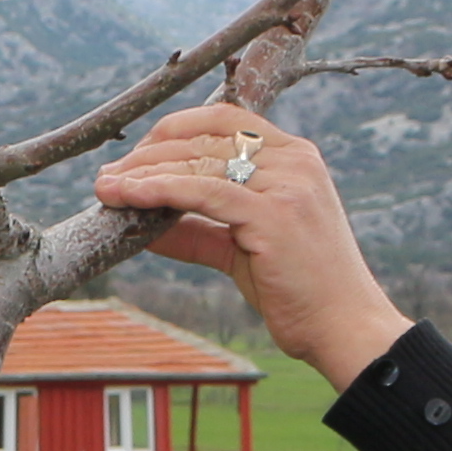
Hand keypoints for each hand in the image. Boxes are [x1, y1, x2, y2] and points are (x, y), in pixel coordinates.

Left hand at [94, 109, 409, 383]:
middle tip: (108, 177)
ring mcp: (289, 184)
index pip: (226, 120)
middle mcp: (295, 161)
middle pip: (206, 138)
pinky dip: (160, 190)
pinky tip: (129, 197)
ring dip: (144, 173)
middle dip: (149, 154)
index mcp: (295, 158)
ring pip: (200, 163)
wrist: (345, 330)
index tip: (137, 155)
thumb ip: (198, 229)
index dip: (175, 130)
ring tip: (106, 189)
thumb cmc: (297, 291)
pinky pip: (203, 192)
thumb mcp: (241, 249)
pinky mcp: (276, 215)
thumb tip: (144, 221)